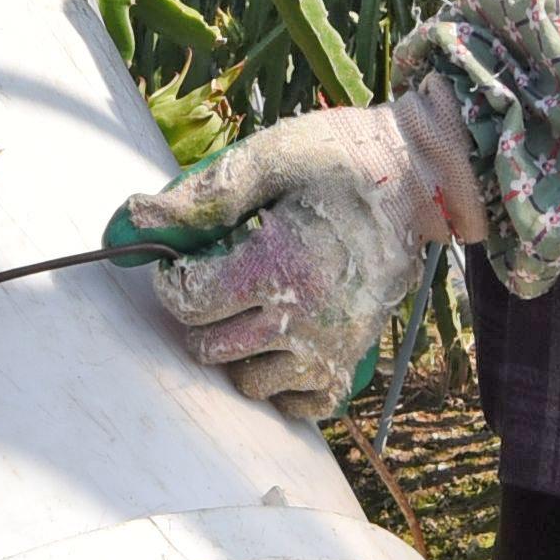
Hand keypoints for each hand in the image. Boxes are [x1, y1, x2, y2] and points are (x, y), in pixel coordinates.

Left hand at [116, 92, 481, 423]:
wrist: (420, 177)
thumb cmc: (341, 158)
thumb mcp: (272, 156)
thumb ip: (206, 193)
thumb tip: (139, 216)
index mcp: (277, 265)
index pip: (188, 303)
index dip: (172, 281)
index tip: (181, 263)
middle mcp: (303, 318)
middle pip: (210, 348)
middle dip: (199, 317)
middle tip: (216, 282)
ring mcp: (330, 345)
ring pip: (250, 382)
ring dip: (237, 352)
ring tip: (250, 310)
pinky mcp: (353, 357)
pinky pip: (302, 404)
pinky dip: (282, 386)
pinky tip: (279, 347)